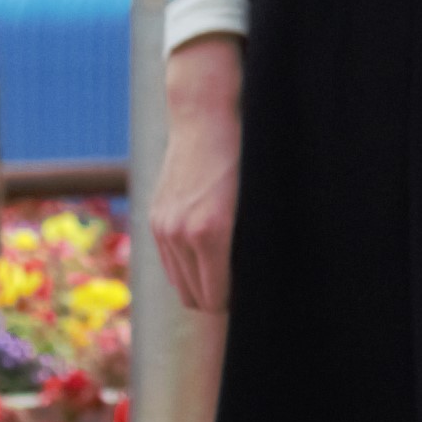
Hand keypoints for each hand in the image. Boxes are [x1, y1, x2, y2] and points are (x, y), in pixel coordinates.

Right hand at [150, 36, 242, 314]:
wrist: (205, 117)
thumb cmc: (247, 155)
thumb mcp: (262, 199)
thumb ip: (258, 240)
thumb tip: (266, 279)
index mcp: (211, 232)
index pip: (215, 299)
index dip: (237, 304)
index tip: (257, 298)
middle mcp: (180, 234)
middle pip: (195, 298)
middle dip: (220, 300)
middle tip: (248, 289)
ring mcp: (163, 226)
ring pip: (179, 284)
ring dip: (202, 285)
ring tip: (231, 276)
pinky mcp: (155, 218)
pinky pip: (169, 263)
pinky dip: (188, 268)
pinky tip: (210, 258)